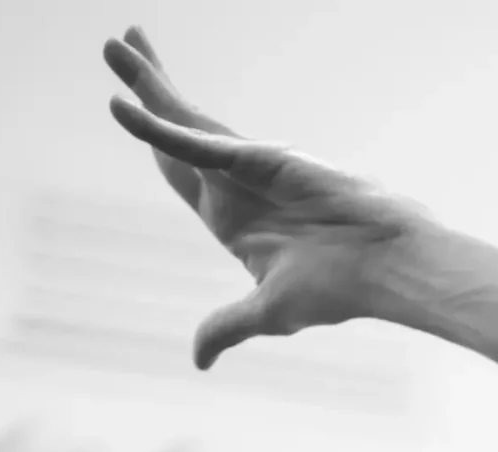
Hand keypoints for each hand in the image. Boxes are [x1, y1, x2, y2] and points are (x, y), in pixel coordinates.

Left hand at [101, 27, 429, 368]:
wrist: (384, 268)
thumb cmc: (340, 290)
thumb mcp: (266, 312)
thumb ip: (226, 328)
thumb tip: (198, 360)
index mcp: (234, 218)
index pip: (177, 170)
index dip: (150, 137)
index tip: (124, 105)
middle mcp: (235, 183)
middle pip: (171, 131)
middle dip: (144, 89)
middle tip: (116, 47)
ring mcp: (246, 165)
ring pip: (179, 119)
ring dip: (143, 81)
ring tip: (112, 45)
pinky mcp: (257, 158)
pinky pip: (193, 140)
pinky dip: (156, 124)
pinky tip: (123, 103)